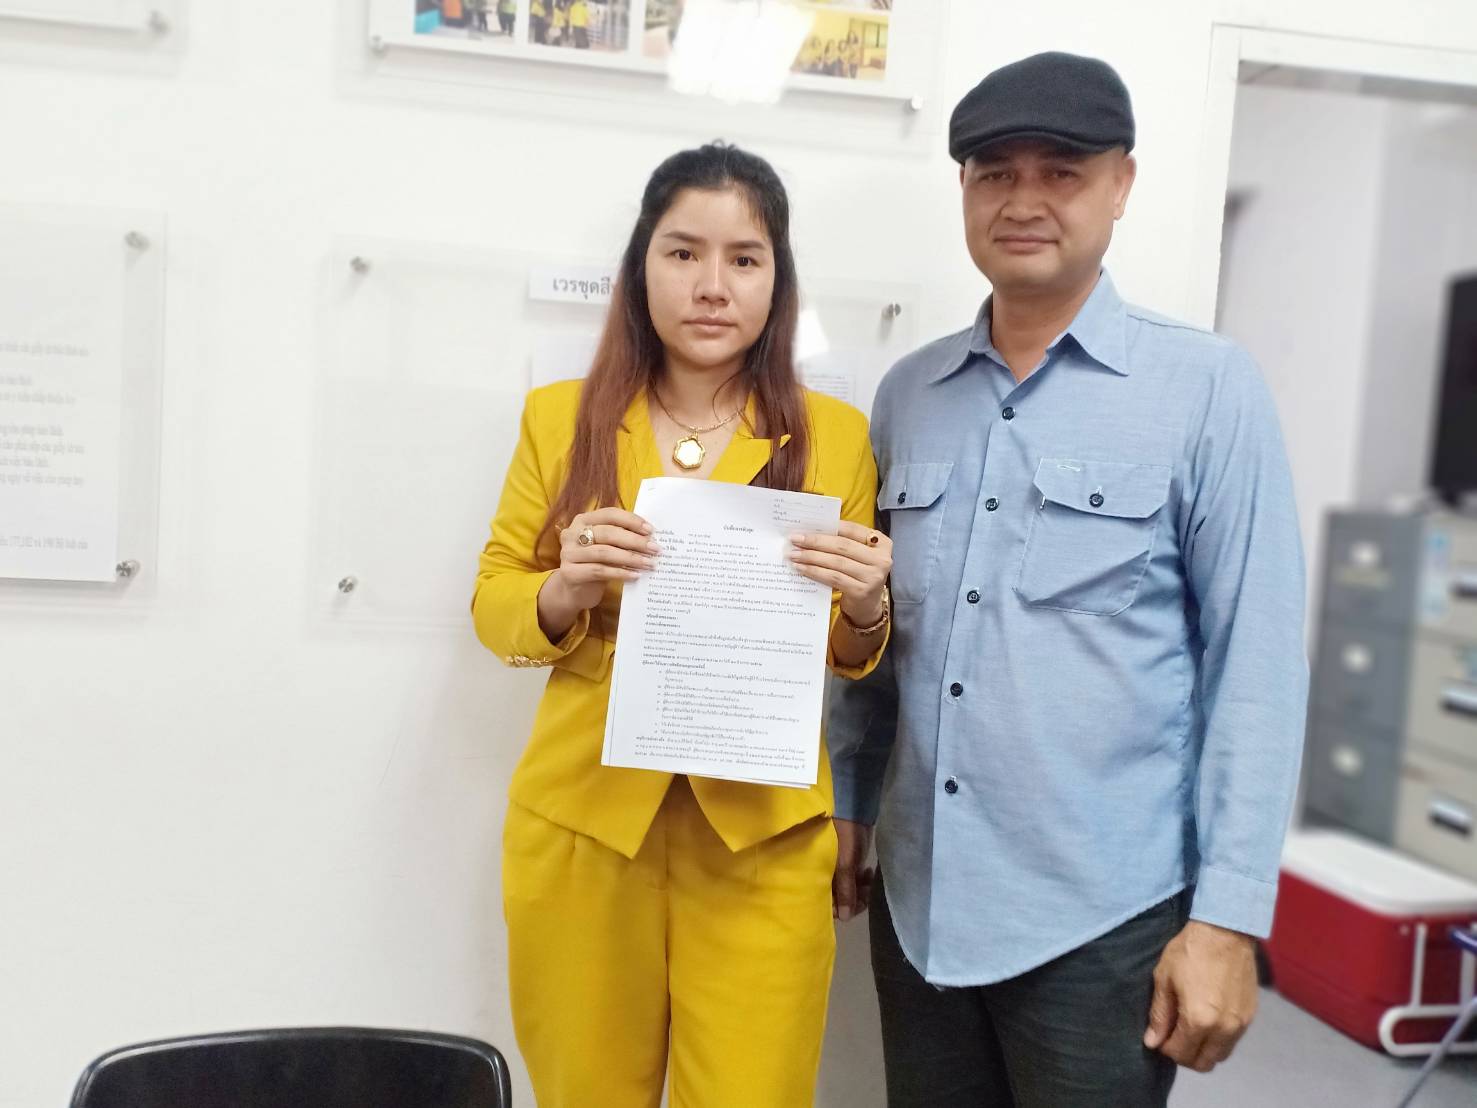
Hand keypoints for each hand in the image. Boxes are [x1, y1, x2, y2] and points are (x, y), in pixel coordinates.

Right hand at [537, 508, 656, 639]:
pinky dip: (620, 573)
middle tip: (655, 549)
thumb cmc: (595, 564)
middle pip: (608, 533)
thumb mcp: (607, 546)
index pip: (610, 514)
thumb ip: (622, 537)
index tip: (651, 530)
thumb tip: (651, 537)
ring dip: (631, 558)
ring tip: (649, 564)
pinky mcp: (569, 573)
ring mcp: (568, 553)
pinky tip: (635, 576)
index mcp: (583, 520)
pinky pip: (599, 571)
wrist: (574, 590)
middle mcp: (572, 533)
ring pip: (604, 552)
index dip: (631, 521)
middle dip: (635, 541)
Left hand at [789, 522, 892, 625]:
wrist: (867, 605)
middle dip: (816, 542)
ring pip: (836, 562)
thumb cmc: (859, 574)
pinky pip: (833, 577)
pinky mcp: (861, 591)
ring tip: (794, 554)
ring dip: (812, 557)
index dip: (829, 526)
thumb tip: (811, 532)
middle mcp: (882, 559)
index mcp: (882, 543)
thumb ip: (844, 542)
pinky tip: (801, 568)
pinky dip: (815, 571)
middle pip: (843, 546)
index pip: (852, 529)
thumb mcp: (858, 556)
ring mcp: (873, 577)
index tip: (807, 526)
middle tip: (795, 540)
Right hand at [832, 818, 873, 920]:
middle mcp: (827, 879)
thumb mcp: (844, 864)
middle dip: (855, 900)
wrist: (852, 811)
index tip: (856, 904)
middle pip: (841, 901)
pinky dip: (863, 881)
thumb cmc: (843, 835)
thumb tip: (845, 918)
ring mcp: (839, 873)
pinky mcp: (849, 865)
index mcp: (819, 878)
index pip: (828, 905)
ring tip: (869, 881)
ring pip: (850, 892)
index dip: (843, 909)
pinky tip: (869, 872)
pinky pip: (856, 881)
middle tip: (868, 892)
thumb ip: (845, 890)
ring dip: (862, 891)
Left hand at [1144, 920, 1258, 1071]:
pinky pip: (1232, 1041)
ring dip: (1203, 1050)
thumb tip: (1152, 1043)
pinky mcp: (1250, 1016)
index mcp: (1199, 1020)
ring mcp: (1240, 1024)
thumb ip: (1159, 1015)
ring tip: (1190, 1028)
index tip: (1159, 1035)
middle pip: (1203, 1063)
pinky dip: (1218, 1039)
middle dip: (1185, 1055)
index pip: (1180, 1054)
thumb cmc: (1189, 952)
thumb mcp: (1164, 979)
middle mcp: (1224, 1029)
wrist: (1225, 932)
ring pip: (1220, 1055)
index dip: (1165, 1048)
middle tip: (1173, 1035)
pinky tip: (1207, 1020)